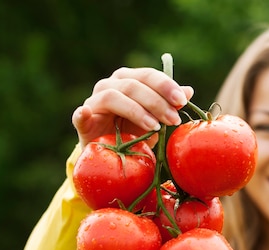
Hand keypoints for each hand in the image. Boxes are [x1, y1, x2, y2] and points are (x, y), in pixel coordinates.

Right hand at [72, 67, 193, 147]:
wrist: (112, 155)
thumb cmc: (136, 133)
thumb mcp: (157, 119)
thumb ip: (170, 105)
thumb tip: (189, 91)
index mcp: (129, 80)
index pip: (148, 75)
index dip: (166, 86)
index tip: (182, 101)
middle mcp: (110, 85)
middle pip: (133, 85)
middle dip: (157, 102)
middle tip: (174, 119)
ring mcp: (94, 101)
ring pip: (113, 97)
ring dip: (136, 111)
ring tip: (155, 127)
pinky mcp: (82, 120)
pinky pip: (80, 115)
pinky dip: (83, 113)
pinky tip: (88, 114)